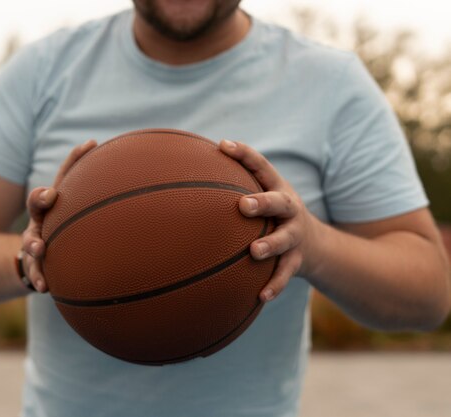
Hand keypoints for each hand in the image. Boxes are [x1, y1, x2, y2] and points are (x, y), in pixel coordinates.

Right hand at [21, 140, 96, 291]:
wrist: (40, 261)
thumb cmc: (72, 235)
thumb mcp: (83, 218)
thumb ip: (108, 207)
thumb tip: (155, 194)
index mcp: (59, 203)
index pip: (65, 175)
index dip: (76, 159)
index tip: (91, 144)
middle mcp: (43, 218)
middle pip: (37, 203)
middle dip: (41, 198)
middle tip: (50, 196)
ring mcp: (35, 239)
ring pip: (30, 239)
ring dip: (34, 243)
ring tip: (40, 248)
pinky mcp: (32, 262)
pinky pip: (32, 270)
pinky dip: (37, 277)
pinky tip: (44, 286)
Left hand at [219, 140, 319, 301]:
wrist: (316, 245)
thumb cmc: (272, 216)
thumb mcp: (262, 195)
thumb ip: (233, 185)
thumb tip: (185, 174)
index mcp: (277, 188)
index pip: (262, 166)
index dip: (244, 155)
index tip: (223, 145)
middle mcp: (289, 209)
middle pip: (279, 202)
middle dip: (263, 202)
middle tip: (243, 205)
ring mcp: (295, 235)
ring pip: (285, 240)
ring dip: (270, 244)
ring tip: (254, 251)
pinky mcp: (296, 260)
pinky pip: (285, 274)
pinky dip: (275, 285)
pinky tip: (260, 296)